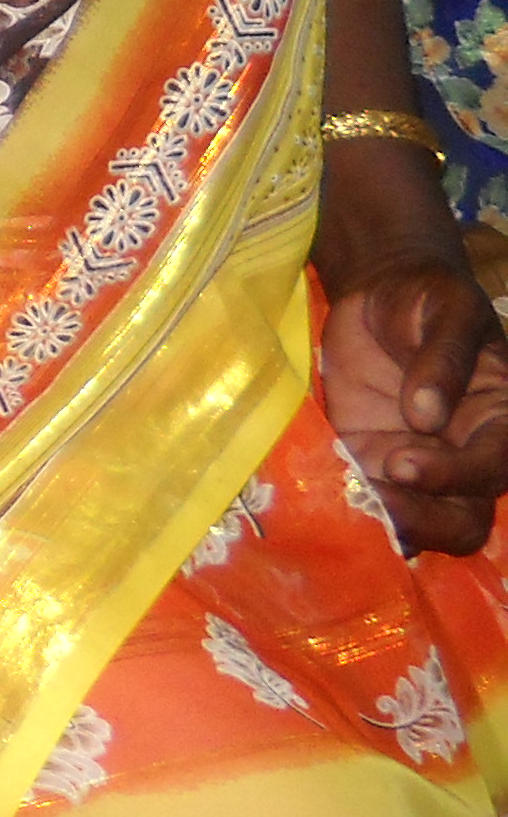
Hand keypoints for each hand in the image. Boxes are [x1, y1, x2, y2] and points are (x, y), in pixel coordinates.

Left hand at [320, 253, 507, 554]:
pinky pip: (371, 500)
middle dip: (426, 520)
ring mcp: (420, 465)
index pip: (495, 466)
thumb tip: (428, 415)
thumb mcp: (447, 310)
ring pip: (424, 524)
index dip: (457, 474)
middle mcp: (466, 455)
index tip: (403, 461)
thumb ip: (444, 358)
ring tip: (349, 502)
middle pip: (466, 519)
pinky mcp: (371, 460)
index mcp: (499, 420)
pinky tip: (325, 498)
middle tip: (376, 497)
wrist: (381, 291)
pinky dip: (353, 507)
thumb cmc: (427, 297)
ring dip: (391, 524)